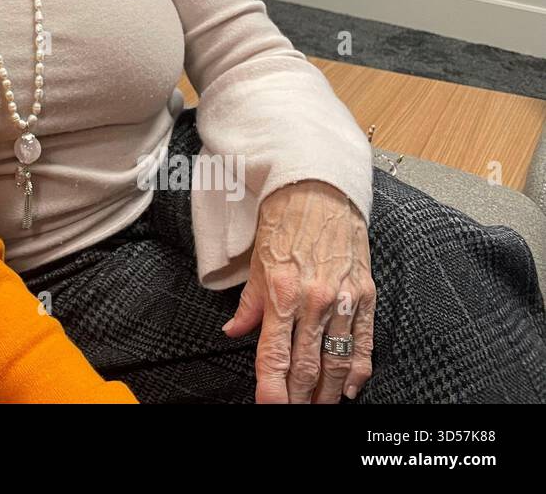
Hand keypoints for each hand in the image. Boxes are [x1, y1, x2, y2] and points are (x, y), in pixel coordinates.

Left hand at [223, 179, 374, 402]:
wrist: (320, 189)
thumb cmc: (286, 220)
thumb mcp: (257, 262)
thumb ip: (249, 304)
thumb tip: (234, 332)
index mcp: (282, 291)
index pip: (274, 354)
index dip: (271, 388)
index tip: (268, 407)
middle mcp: (314, 299)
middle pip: (307, 365)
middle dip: (298, 398)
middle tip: (293, 413)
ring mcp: (344, 300)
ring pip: (337, 362)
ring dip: (327, 393)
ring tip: (319, 408)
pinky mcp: (366, 295)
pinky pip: (364, 344)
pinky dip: (357, 372)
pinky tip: (349, 388)